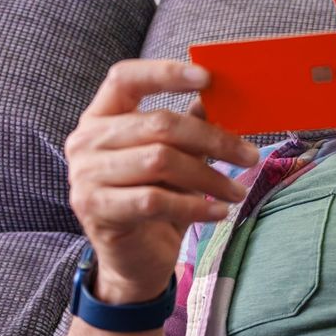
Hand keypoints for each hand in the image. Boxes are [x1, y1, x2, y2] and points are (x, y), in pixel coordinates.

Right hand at [64, 59, 259, 302]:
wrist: (133, 261)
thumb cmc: (156, 202)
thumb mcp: (175, 160)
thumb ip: (189, 126)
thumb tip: (220, 97)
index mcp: (100, 118)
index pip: (125, 78)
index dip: (166, 73)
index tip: (209, 78)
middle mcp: (86, 141)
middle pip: (157, 124)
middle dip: (212, 138)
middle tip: (250, 154)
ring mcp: (85, 175)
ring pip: (161, 160)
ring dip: (209, 176)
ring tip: (237, 191)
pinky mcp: (96, 209)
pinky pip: (155, 199)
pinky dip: (195, 205)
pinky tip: (219, 211)